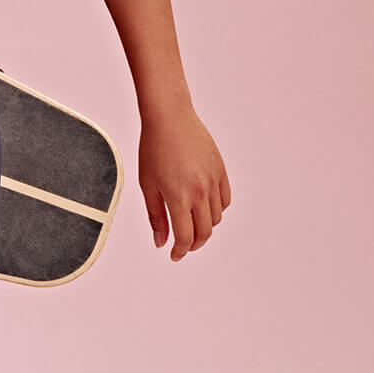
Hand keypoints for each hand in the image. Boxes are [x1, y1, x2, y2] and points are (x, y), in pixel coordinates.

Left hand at [138, 102, 229, 259]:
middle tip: (183, 245)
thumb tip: (161, 242)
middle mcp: (200, 191)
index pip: (185, 237)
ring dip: (205, 227)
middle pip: (204, 232)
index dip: (180, 251)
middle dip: (193, 244)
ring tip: (191, 225)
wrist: (170, 117)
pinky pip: (225, 200)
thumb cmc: (154, 148)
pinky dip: (217, 210)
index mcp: (179, 197)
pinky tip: (204, 208)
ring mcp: (213, 180)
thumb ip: (156, 216)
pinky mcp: (221, 170)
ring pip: (216, 218)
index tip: (174, 255)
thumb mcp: (148, 186)